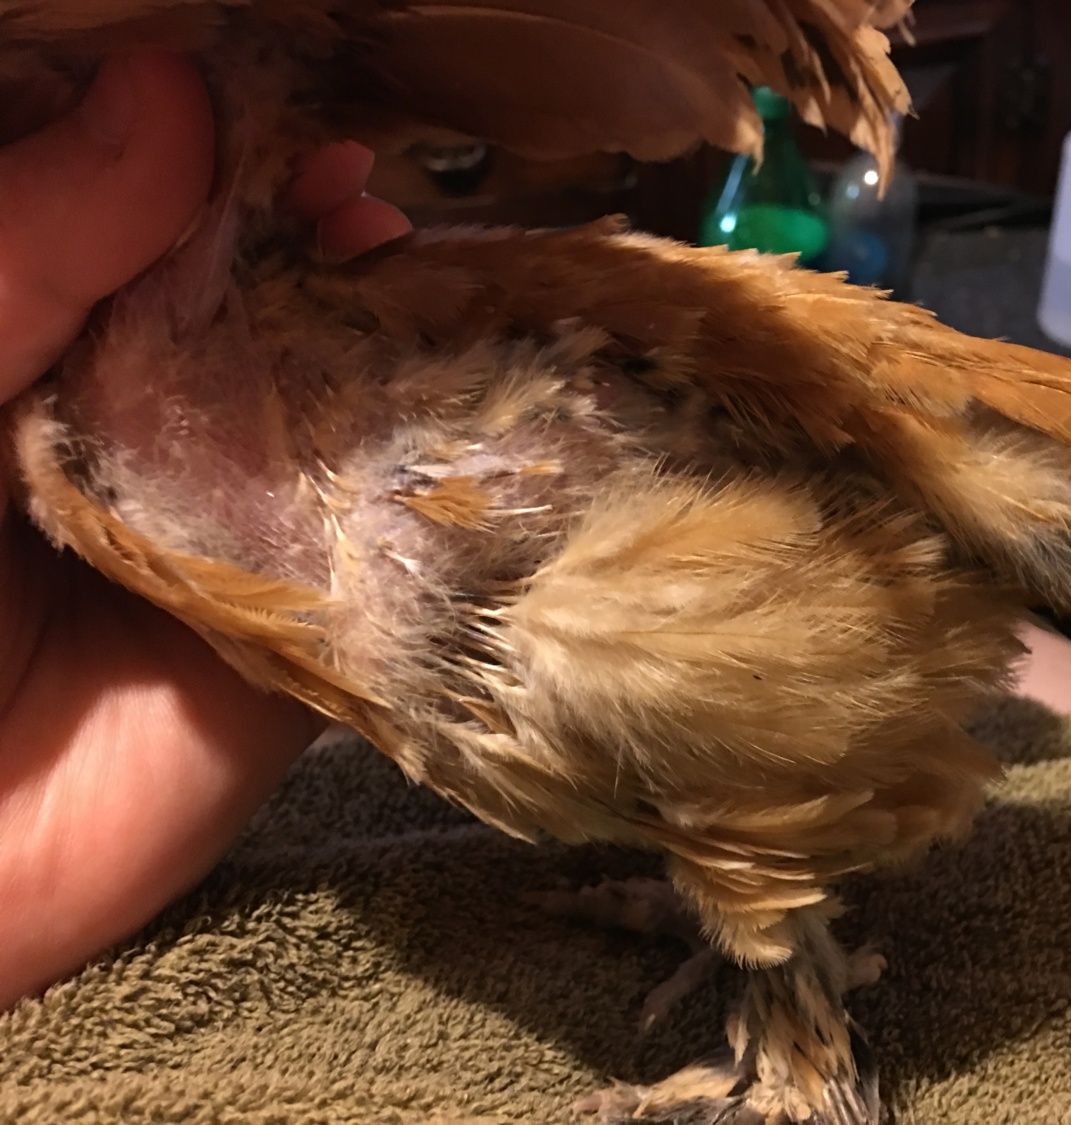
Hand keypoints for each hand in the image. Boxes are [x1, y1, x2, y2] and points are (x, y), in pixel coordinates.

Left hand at [0, 53, 411, 1007]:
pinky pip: (384, 543)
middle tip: (359, 187)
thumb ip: (29, 241)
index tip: (273, 106)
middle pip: (264, 307)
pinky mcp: (311, 627)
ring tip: (407, 265)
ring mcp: (238, 526)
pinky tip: (465, 397)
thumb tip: (175, 91)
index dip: (217, 155)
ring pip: (341, 411)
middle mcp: (150, 427)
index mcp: (49, 353)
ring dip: (392, 336)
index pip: (151, 229)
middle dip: (318, 237)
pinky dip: (434, 473)